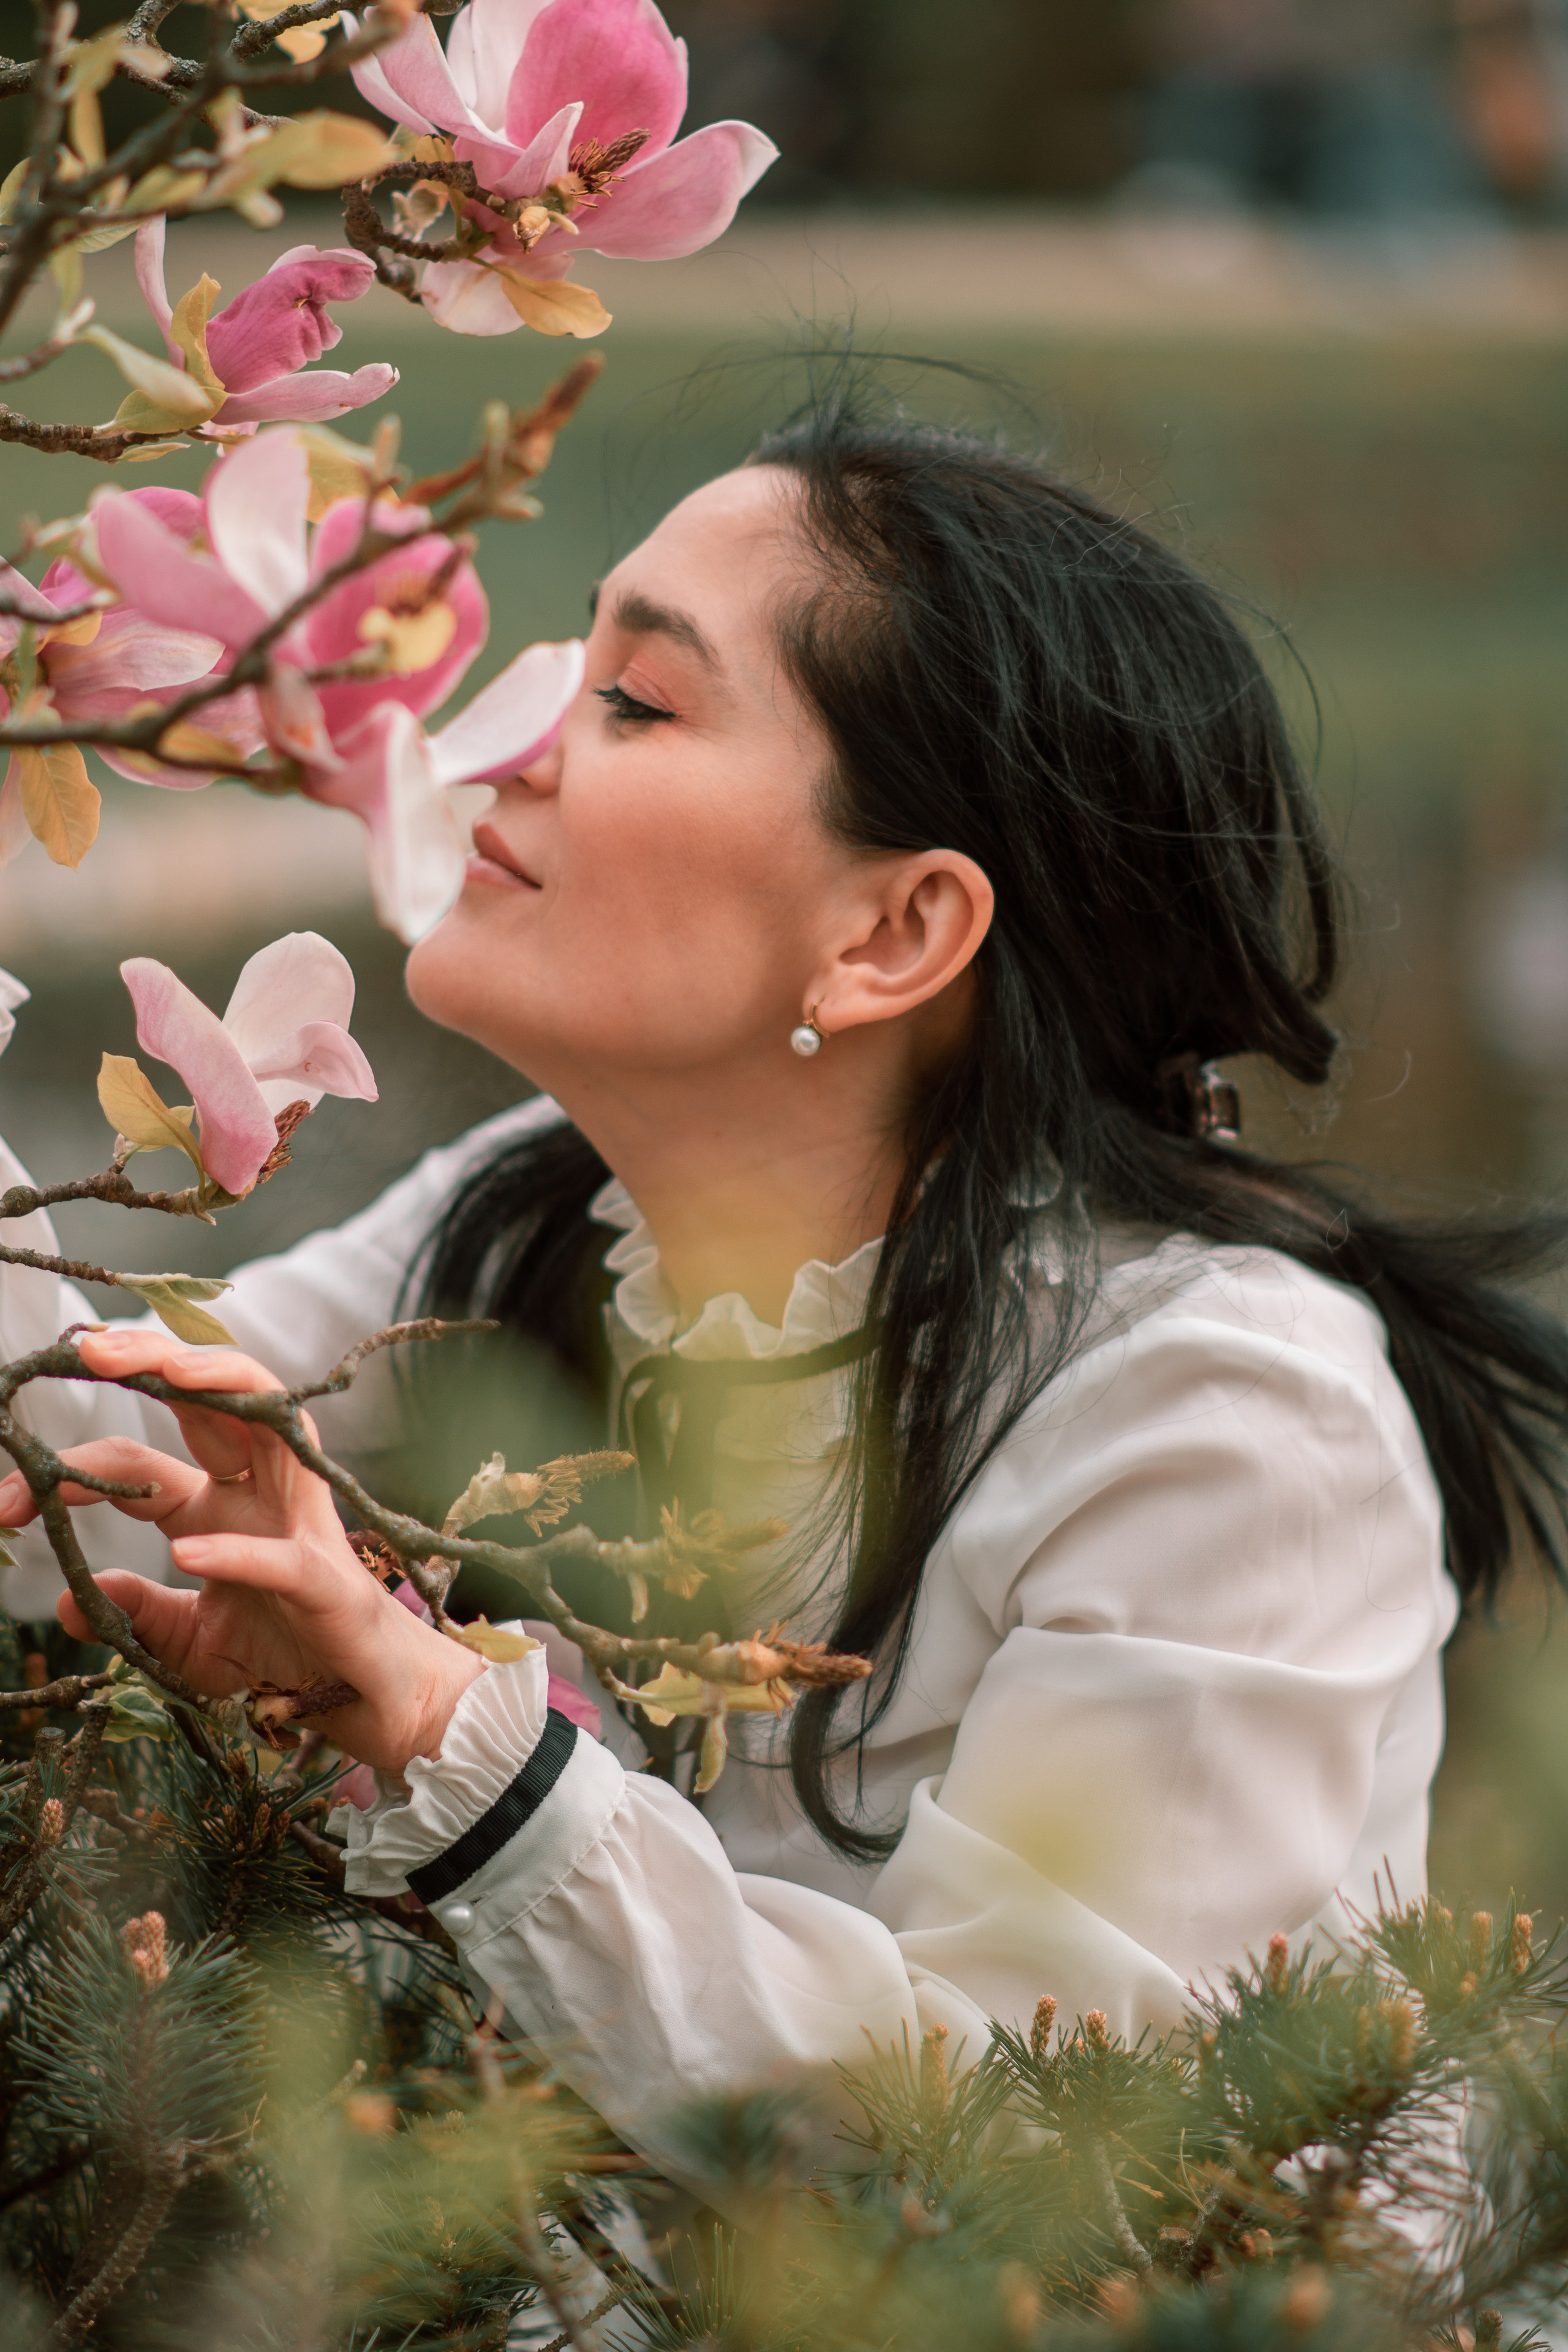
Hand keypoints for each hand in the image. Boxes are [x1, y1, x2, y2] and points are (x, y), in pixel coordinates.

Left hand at [0, 1327, 483, 1775]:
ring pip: (272, 1425)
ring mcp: (300, 1528)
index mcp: (219, 1505)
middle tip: (89, 1349)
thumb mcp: (189, 1640)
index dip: (70, 1475)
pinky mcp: (327, 1582)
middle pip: (212, 1401)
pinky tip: (190, 1555)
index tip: (6, 1504)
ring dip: (220, 1387)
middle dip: (153, 1361)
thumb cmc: (286, 1656)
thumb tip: (65, 1603)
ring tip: (163, 1371)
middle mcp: (260, 1496)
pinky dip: (237, 1556)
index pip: (138, 1465)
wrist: (365, 1701)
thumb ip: (134, 1614)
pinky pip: (281, 1559)